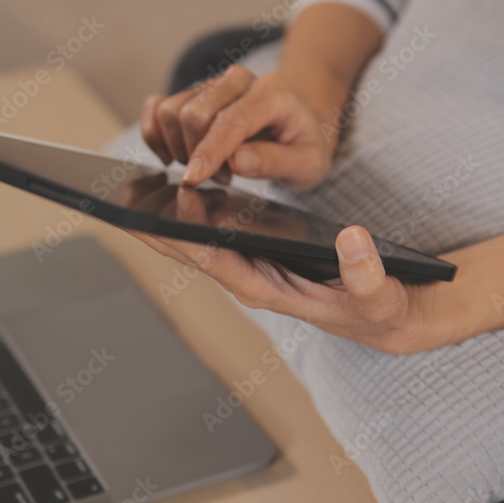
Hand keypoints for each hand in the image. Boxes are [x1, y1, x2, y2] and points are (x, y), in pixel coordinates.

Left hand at [122, 222, 454, 354]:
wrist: (385, 315)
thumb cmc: (380, 308)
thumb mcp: (381, 297)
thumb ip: (368, 274)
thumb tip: (352, 239)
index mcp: (272, 290)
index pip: (219, 262)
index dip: (191, 236)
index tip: (166, 208)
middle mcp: (253, 279)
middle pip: (194, 253)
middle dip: (156, 227)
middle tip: (118, 198)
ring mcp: (254, 268)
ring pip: (199, 243)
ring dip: (167, 220)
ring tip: (133, 187)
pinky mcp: (260, 257)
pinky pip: (216, 234)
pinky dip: (193, 215)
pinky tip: (176, 191)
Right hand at [140, 65, 337, 189]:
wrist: (300, 128)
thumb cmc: (304, 147)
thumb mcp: (307, 164)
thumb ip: (275, 161)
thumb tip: (236, 160)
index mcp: (272, 92)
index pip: (230, 120)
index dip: (208, 152)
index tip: (192, 179)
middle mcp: (238, 80)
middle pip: (193, 113)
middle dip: (197, 153)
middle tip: (224, 177)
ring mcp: (213, 84)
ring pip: (170, 111)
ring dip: (180, 148)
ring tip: (212, 168)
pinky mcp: (193, 93)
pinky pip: (156, 107)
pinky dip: (155, 134)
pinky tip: (174, 155)